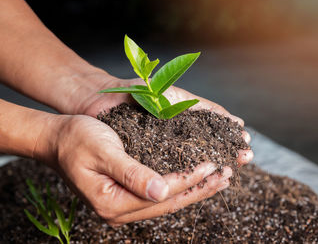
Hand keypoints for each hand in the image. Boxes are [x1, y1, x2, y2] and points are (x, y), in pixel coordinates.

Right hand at [46, 115, 232, 224]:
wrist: (58, 139)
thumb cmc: (76, 140)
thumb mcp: (103, 152)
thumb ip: (131, 173)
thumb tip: (162, 192)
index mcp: (112, 202)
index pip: (162, 194)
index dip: (189, 179)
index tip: (212, 165)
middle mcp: (120, 210)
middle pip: (170, 202)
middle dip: (201, 188)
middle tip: (227, 174)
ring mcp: (125, 204)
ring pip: (169, 200)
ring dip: (196, 188)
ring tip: (221, 176)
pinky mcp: (129, 195)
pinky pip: (162, 193)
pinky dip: (182, 184)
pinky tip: (198, 177)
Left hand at [76, 76, 253, 165]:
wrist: (102, 98)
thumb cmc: (137, 92)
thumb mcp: (175, 96)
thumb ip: (203, 108)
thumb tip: (234, 121)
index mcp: (186, 120)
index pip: (214, 131)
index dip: (230, 138)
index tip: (246, 143)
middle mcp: (178, 137)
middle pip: (208, 147)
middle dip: (227, 152)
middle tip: (246, 158)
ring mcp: (164, 150)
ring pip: (193, 160)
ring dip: (213, 165)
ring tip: (230, 170)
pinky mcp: (150, 160)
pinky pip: (171, 168)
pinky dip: (187, 173)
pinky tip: (201, 179)